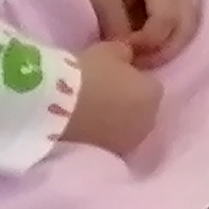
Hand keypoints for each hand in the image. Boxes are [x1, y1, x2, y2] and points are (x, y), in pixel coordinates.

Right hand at [62, 39, 163, 154]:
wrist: (56, 109)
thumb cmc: (86, 74)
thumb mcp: (109, 50)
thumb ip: (124, 54)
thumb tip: (126, 58)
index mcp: (153, 94)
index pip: (148, 85)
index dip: (130, 80)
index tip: (112, 77)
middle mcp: (148, 122)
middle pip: (140, 110)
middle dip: (126, 104)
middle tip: (101, 95)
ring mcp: (128, 144)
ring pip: (126, 130)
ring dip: (114, 123)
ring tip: (90, 113)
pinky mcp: (106, 158)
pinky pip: (109, 143)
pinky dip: (101, 137)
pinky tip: (84, 127)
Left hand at [71, 0, 194, 64]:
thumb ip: (114, 21)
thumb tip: (125, 51)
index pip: (165, 23)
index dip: (146, 44)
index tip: (122, 51)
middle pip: (185, 29)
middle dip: (162, 52)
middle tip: (135, 61)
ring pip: (189, 26)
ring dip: (167, 45)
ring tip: (140, 53)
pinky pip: (185, 19)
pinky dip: (171, 36)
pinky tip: (148, 42)